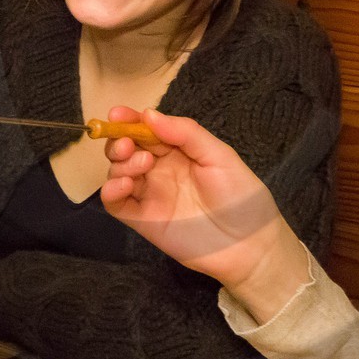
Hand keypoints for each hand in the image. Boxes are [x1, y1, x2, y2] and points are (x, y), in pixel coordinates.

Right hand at [100, 108, 312, 323]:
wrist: (249, 245)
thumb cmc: (241, 195)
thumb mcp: (219, 155)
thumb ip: (186, 133)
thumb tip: (149, 114)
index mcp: (178, 150)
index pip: (147, 129)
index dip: (130, 120)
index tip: (117, 113)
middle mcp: (160, 170)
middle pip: (127, 149)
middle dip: (120, 141)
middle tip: (127, 144)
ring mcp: (150, 195)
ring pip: (118, 172)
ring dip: (119, 164)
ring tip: (141, 164)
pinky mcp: (143, 220)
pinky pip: (116, 204)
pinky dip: (110, 191)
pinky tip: (123, 185)